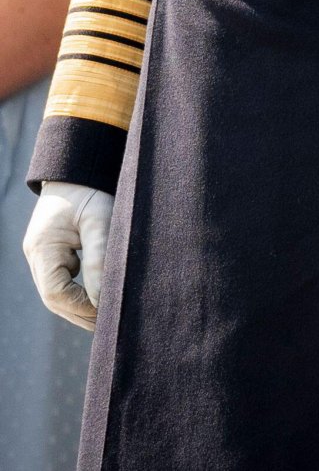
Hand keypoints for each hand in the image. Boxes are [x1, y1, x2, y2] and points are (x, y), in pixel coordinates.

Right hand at [23, 181, 114, 331]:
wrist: (79, 168)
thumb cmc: (91, 190)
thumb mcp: (100, 220)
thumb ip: (99, 259)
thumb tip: (103, 299)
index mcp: (43, 247)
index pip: (55, 292)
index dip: (80, 307)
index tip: (106, 312)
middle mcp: (36, 254)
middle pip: (53, 297)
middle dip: (80, 313)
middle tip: (108, 324)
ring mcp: (41, 253)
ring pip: (55, 291)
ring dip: (78, 306)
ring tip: (105, 317)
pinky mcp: (51, 251)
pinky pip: (61, 280)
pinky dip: (77, 292)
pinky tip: (98, 297)